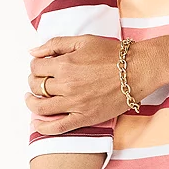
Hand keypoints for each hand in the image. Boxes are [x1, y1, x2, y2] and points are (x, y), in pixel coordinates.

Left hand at [25, 34, 160, 134]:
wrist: (137, 70)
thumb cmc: (112, 54)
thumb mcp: (83, 41)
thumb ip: (55, 44)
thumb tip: (32, 52)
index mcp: (65, 64)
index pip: (36, 67)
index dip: (36, 65)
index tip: (41, 65)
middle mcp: (67, 85)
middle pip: (37, 86)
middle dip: (33, 81)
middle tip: (39, 79)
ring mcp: (75, 103)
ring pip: (41, 107)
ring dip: (31, 102)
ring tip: (32, 99)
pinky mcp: (84, 117)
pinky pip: (57, 127)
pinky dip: (43, 127)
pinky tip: (37, 123)